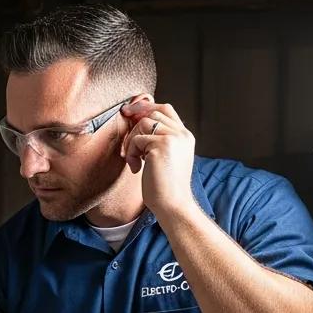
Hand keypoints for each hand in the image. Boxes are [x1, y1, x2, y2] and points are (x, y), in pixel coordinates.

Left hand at [120, 101, 198, 222]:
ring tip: (134, 161)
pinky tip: (136, 169)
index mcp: (185, 136)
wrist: (173, 204)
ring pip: (143, 124)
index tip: (129, 113)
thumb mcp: (165, 158)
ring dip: (132, 141)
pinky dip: (131, 153)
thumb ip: (158, 140)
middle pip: (153, 113)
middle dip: (134, 124)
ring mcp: (173, 138)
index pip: (165, 109)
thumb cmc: (165, 187)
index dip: (146, 108)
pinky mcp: (162, 145)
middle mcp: (182, 134)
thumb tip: (137, 122)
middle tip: (127, 143)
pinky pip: (137, 139)